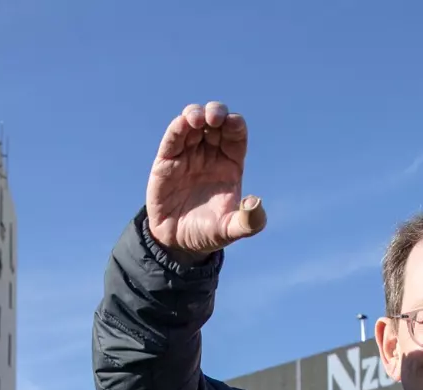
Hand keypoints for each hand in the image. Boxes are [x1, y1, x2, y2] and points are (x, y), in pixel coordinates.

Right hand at [146, 101, 266, 258]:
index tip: (232, 124)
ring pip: (192, 123)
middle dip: (216, 113)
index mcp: (230, 165)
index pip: (235, 135)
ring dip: (195, 115)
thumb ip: (248, 221)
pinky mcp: (166, 161)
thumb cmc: (207, 233)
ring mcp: (188, 155)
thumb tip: (256, 202)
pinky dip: (177, 127)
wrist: (176, 243)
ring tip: (196, 119)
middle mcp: (210, 155)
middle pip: (215, 123)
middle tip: (214, 118)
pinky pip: (172, 138)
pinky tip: (182, 124)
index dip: (234, 125)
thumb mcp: (230, 230)